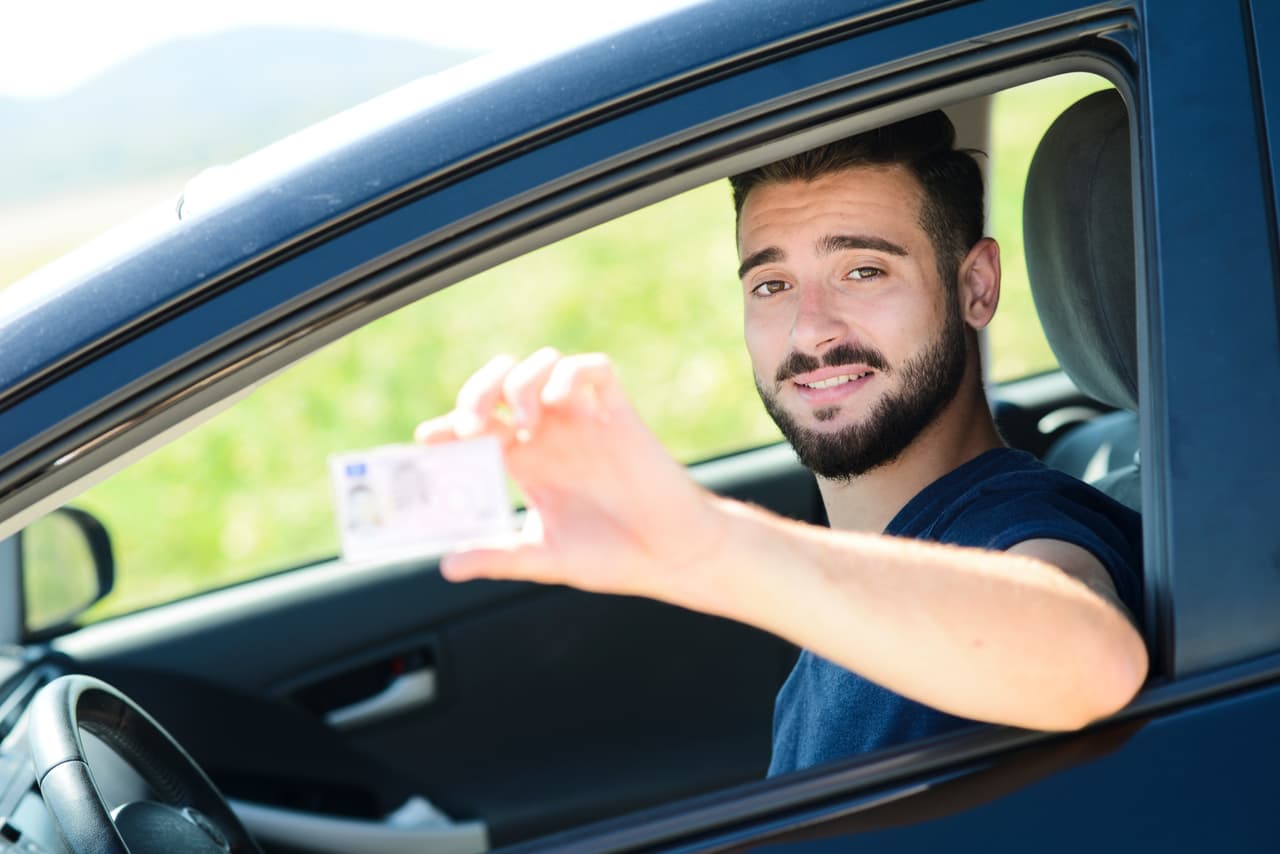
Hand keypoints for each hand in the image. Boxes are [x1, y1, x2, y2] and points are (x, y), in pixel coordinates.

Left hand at [414, 349, 726, 608]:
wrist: (673, 555)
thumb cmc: (613, 556)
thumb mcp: (544, 557)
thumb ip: (497, 556)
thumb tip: (446, 565)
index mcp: (526, 463)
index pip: (476, 428)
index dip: (447, 426)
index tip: (428, 440)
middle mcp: (549, 435)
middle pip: (500, 385)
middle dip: (478, 390)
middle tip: (472, 424)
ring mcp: (583, 421)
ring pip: (542, 366)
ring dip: (521, 381)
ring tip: (520, 419)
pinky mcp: (618, 415)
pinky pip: (594, 369)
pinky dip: (571, 374)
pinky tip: (562, 402)